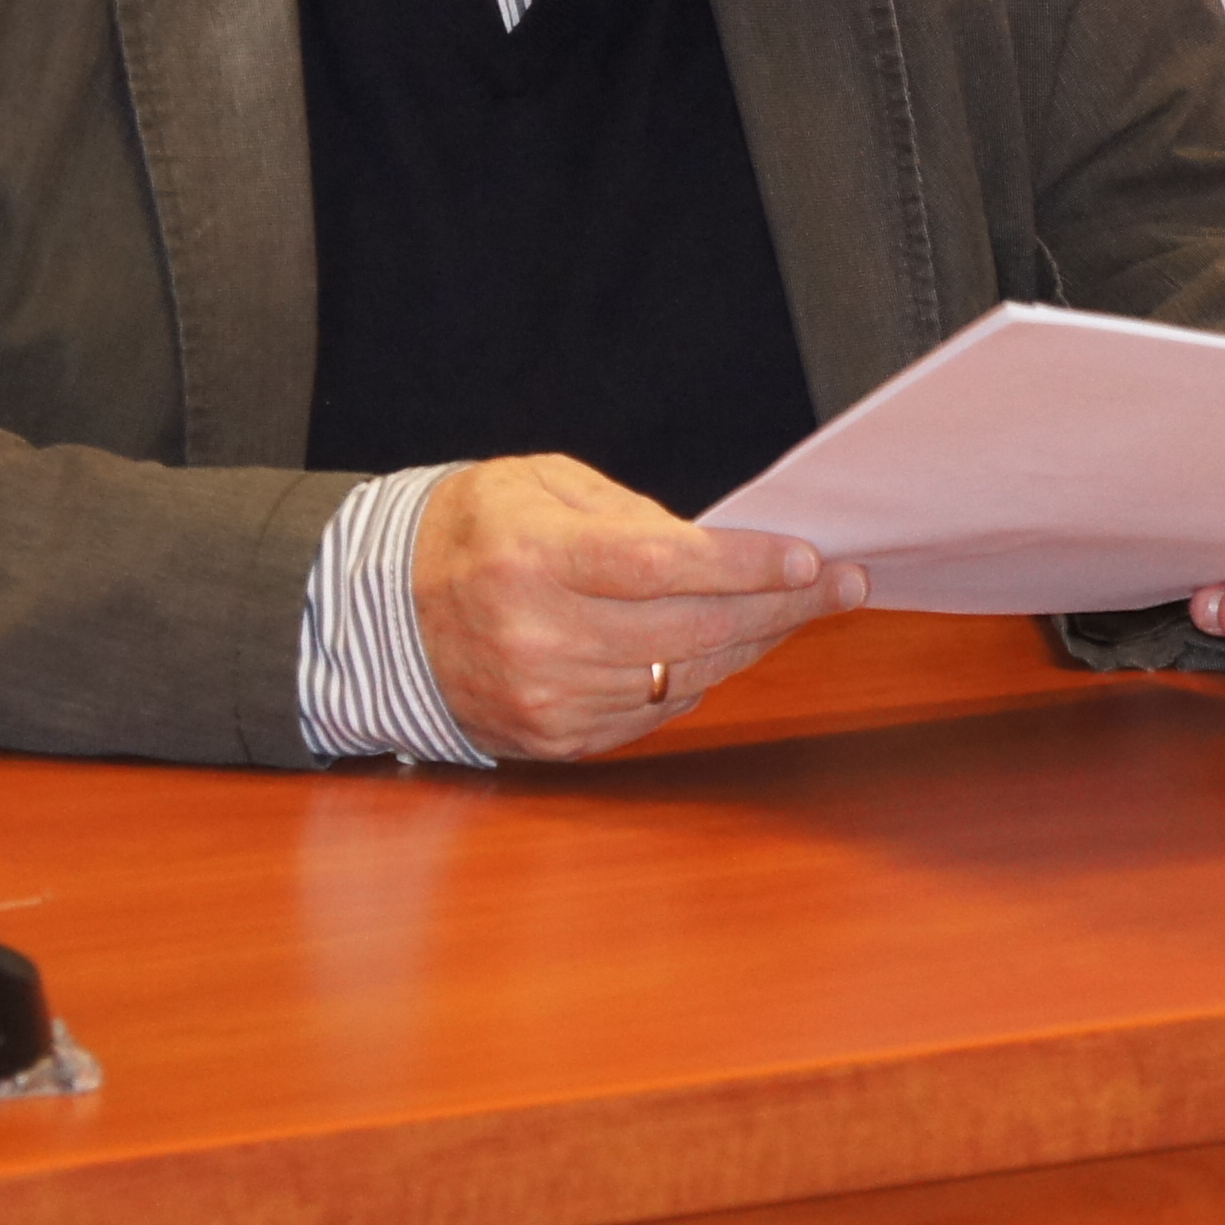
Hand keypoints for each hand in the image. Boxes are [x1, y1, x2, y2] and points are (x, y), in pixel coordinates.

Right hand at [412, 454, 867, 760]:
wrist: (380, 614)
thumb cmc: (471, 531)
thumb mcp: (536, 484)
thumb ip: (626, 513)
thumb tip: (719, 545)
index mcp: (529, 561)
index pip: (659, 567)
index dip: (743, 566)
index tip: (808, 557)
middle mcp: (538, 639)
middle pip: (690, 631)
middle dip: (781, 607)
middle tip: (844, 583)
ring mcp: (547, 700)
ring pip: (685, 677)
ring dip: (754, 643)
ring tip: (801, 607)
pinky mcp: (555, 740)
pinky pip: (655, 713)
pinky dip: (702, 677)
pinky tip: (733, 644)